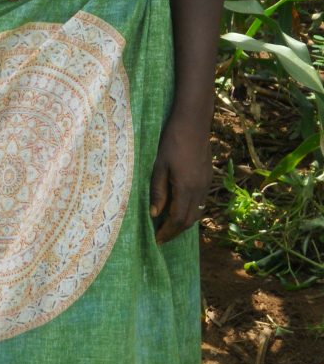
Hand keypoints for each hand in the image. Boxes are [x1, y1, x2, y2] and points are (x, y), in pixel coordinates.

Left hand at [149, 115, 211, 244]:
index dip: (167, 232)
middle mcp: (199, 191)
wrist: (193, 124)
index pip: (177, 220)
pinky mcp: (208, 178)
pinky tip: (180, 207)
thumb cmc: (171, 142)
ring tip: (168, 225)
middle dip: (175, 232)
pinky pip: (201, 203)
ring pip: (197, 213)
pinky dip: (190, 211)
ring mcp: (206, 184)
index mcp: (186, 189)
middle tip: (161, 236)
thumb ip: (158, 191)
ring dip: (183, 222)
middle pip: (189, 221)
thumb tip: (154, 214)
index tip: (157, 240)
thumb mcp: (159, 166)